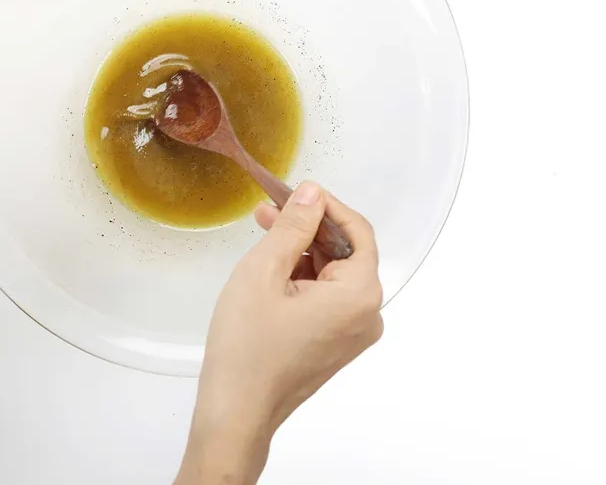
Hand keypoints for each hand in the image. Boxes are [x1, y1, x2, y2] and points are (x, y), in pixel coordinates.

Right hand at [176, 182, 382, 483]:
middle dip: (308, 228)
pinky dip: (302, 278)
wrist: (237, 413)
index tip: (293, 192)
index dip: (325, 205)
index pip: (356, 230)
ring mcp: (353, 333)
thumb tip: (311, 193)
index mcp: (359, 295)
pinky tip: (271, 269)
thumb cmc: (248, 347)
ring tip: (262, 236)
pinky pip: (327, 298)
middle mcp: (367, 315)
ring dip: (301, 251)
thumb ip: (293, 226)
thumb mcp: (264, 271)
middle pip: (346, 252)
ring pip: (333, 274)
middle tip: (268, 211)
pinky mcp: (336, 344)